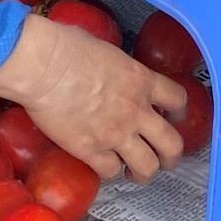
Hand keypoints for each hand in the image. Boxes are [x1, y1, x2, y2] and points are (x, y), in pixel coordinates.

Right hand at [0, 15, 186, 182]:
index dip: (178, 112)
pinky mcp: (90, 150)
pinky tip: (103, 165)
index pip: (178, 100)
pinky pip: (110, 172)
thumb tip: (108, 67)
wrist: (42, 67)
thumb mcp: (105, 49)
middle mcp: (136, 111)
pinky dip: (109, 171)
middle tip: (163, 158)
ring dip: (144, 173)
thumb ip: (116, 66)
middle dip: (171, 156)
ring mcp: (116, 134)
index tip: (172, 116)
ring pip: (147, 166)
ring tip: (135, 174)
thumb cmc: (65, 46)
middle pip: (172, 144)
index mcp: (141, 81)